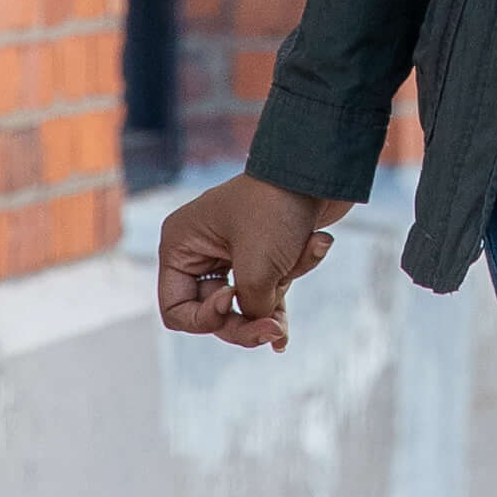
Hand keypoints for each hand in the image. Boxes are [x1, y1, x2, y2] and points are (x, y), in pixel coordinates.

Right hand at [156, 178, 350, 350]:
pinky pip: (270, 288)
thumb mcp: (259, 270)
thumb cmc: (278, 207)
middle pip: (214, 313)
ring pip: (247, 303)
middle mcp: (200, 250)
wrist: (319, 166)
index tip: (233, 300)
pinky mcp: (263, 253)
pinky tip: (302, 291)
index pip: (177, 310)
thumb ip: (252, 310)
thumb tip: (264, 328)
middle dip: (248, 321)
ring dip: (279, 292)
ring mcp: (232, 252)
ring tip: (304, 255)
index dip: (206, 319)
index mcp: (181, 247)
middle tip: (274, 329)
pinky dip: (289, 284)